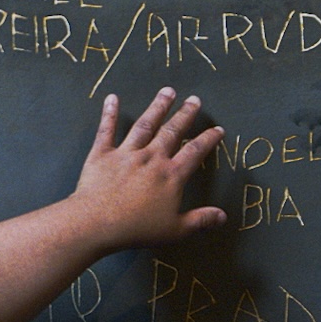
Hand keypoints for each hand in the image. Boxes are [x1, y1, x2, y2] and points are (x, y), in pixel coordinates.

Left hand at [70, 87, 225, 250]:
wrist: (97, 222)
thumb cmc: (137, 228)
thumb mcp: (175, 230)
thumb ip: (200, 220)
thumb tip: (223, 216)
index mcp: (171, 176)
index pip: (195, 153)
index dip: (208, 140)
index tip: (217, 129)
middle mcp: (151, 158)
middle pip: (172, 132)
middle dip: (185, 115)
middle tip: (194, 99)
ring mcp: (126, 154)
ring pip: (145, 125)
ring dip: (157, 107)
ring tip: (167, 91)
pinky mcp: (102, 154)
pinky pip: (106, 130)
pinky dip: (109, 113)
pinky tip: (112, 98)